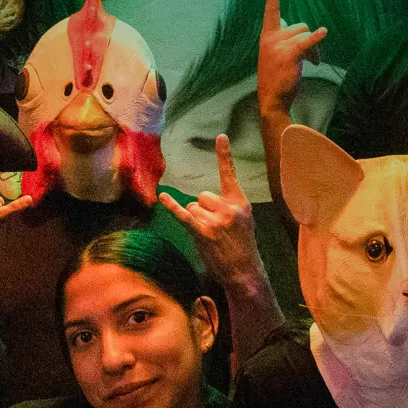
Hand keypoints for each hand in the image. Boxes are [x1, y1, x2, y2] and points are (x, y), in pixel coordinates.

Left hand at [160, 134, 263, 286]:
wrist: (244, 271)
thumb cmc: (242, 245)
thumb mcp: (244, 220)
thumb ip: (228, 205)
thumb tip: (203, 200)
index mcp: (240, 202)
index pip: (229, 175)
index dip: (224, 155)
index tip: (220, 136)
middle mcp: (228, 208)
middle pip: (202, 195)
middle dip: (204, 209)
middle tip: (216, 229)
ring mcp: (215, 220)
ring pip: (192, 207)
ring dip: (196, 220)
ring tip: (211, 236)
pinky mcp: (201, 232)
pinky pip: (183, 215)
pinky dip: (171, 206)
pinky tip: (163, 196)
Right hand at [257, 0, 327, 114]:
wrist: (271, 100)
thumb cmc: (276, 77)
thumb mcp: (275, 53)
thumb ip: (284, 38)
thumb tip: (305, 32)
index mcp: (267, 36)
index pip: (271, 11)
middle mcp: (271, 38)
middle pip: (300, 26)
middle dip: (309, 40)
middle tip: (310, 58)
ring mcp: (279, 46)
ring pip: (306, 36)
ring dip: (314, 50)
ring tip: (312, 63)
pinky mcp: (290, 56)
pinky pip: (306, 43)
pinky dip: (316, 38)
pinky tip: (324, 32)